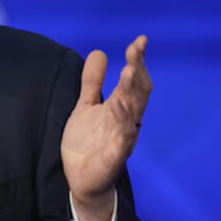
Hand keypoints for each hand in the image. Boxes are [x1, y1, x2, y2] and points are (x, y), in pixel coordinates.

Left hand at [61, 36, 151, 220]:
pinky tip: (121, 109)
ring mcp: (122, 139)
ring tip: (129, 72)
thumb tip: (99, 52)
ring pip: (133, 113)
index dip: (138, 61)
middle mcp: (126, 121)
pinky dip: (124, 125)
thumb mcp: (86, 106)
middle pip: (137, 93)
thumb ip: (92, 82)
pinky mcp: (114, 157)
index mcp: (120, 107)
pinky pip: (123, 140)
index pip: (133, 81)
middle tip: (135, 51)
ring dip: (131, 93)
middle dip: (137, 71)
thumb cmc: (88, 142)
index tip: (140, 41)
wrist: (80, 179)